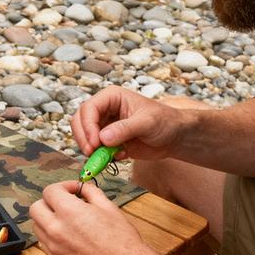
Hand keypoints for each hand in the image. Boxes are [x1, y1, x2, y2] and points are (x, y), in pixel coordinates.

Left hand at [29, 181, 159, 254]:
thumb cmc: (121, 239)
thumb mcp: (108, 206)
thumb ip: (90, 192)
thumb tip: (82, 188)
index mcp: (69, 211)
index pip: (50, 191)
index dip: (64, 186)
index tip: (75, 191)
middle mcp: (56, 229)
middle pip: (36, 208)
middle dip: (50, 201)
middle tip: (67, 202)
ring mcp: (54, 246)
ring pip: (37, 225)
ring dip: (47, 218)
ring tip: (67, 219)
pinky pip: (43, 242)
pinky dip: (50, 234)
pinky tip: (67, 234)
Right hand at [71, 86, 185, 161]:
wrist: (174, 137)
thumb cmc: (164, 121)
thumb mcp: (146, 122)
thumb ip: (125, 129)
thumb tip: (103, 138)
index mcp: (111, 97)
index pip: (88, 109)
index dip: (87, 126)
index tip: (95, 143)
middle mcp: (105, 110)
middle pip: (79, 122)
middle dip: (83, 138)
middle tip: (92, 153)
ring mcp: (105, 126)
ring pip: (84, 137)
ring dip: (91, 149)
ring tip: (107, 157)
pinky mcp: (109, 142)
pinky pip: (96, 150)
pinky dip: (101, 157)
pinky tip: (120, 156)